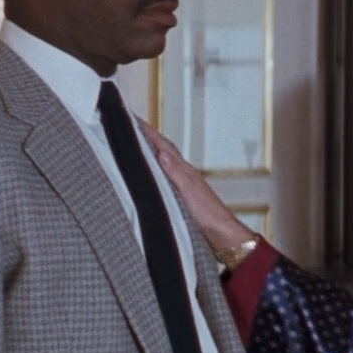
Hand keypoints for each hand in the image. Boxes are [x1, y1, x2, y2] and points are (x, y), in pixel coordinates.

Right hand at [140, 121, 255, 253]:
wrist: (223, 234)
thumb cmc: (208, 215)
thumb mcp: (188, 193)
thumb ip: (175, 173)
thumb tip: (162, 153)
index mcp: (184, 170)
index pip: (163, 145)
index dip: (147, 131)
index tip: (131, 118)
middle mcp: (184, 174)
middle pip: (163, 149)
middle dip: (146, 137)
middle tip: (130, 125)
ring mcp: (184, 184)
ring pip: (164, 162)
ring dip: (151, 151)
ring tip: (136, 143)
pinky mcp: (184, 196)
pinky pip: (165, 176)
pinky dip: (156, 169)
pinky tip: (152, 173)